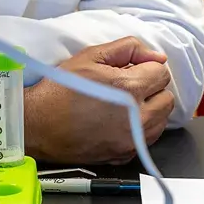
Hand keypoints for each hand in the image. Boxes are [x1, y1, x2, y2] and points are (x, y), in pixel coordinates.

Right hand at [24, 37, 173, 164]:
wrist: (37, 124)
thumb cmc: (60, 88)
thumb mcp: (91, 55)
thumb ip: (129, 49)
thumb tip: (157, 57)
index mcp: (130, 89)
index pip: (162, 73)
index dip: (146, 68)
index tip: (130, 70)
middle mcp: (136, 118)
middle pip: (167, 99)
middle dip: (152, 89)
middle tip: (129, 86)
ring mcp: (131, 140)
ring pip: (161, 121)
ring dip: (150, 109)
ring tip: (126, 103)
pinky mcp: (123, 155)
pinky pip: (147, 140)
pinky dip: (141, 129)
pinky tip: (121, 121)